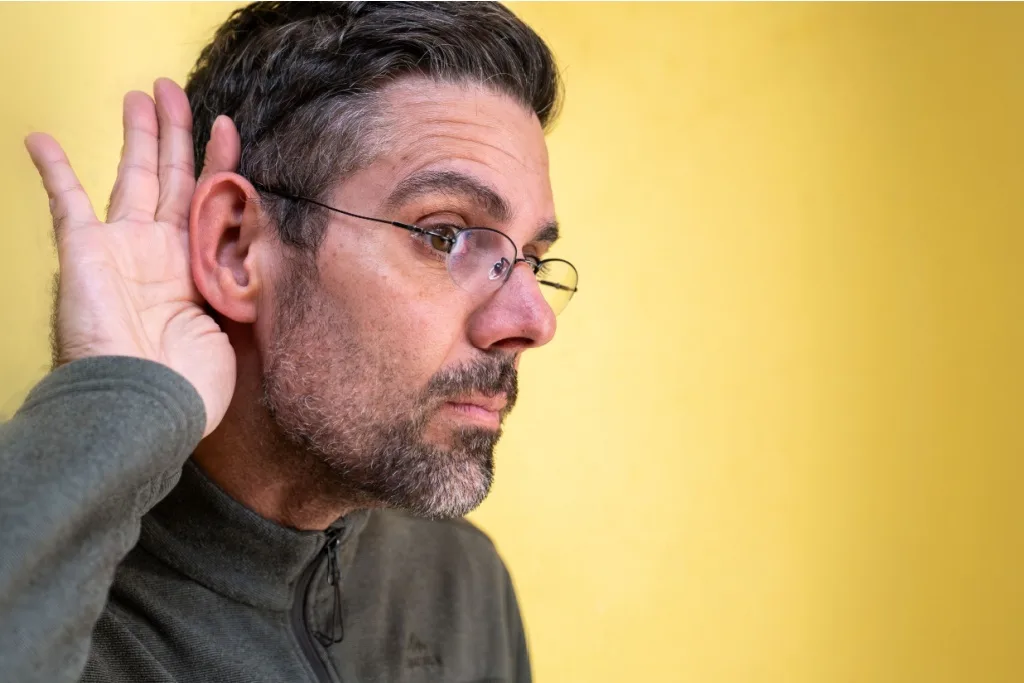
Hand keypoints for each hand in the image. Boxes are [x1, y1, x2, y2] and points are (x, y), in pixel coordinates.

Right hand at [25, 78, 240, 436]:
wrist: (143, 406)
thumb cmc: (192, 381)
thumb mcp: (237, 323)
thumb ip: (247, 279)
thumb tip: (272, 246)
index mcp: (199, 268)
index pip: (212, 202)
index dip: (221, 162)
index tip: (229, 126)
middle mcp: (162, 252)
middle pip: (173, 177)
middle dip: (175, 134)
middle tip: (174, 91)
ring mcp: (123, 248)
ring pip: (133, 176)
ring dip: (138, 135)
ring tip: (141, 95)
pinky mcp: (85, 251)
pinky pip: (66, 202)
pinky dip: (53, 170)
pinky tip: (42, 140)